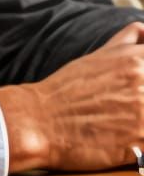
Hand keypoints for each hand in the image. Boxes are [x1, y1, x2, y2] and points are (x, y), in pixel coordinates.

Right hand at [0, 22, 143, 172]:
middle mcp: (142, 83)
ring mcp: (143, 114)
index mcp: (134, 59)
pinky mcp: (141, 144)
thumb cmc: (67, 89)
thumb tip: (143, 31)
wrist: (41, 120)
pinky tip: (135, 140)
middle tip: (133, 103)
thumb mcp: (98, 56)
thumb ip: (127, 42)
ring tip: (133, 118)